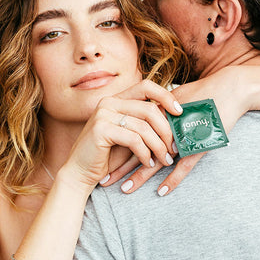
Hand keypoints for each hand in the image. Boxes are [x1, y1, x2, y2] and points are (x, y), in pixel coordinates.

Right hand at [61, 80, 182, 194]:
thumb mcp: (131, 135)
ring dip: (158, 146)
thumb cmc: (108, 155)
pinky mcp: (101, 129)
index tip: (180, 112)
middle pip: (150, 109)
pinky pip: (134, 139)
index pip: (146, 86)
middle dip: (166, 130)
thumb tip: (175, 119)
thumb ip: (146, 124)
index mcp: (117, 99)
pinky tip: (148, 163)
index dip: (166, 96)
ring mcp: (103, 114)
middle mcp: (109, 102)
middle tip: (174, 148)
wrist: (80, 173)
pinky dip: (145, 153)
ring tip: (164, 160)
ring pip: (144, 126)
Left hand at [104, 66, 247, 195]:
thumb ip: (161, 110)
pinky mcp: (198, 144)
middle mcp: (166, 127)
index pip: (132, 135)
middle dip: (120, 166)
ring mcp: (182, 138)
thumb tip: (146, 117)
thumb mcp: (177, 99)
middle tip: (103, 181)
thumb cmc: (204, 92)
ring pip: (156, 160)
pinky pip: (184, 166)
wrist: (228, 89)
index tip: (101, 159)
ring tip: (124, 189)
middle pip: (138, 149)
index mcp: (158, 115)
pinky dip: (173, 179)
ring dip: (140, 176)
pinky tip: (161, 192)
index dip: (117, 148)